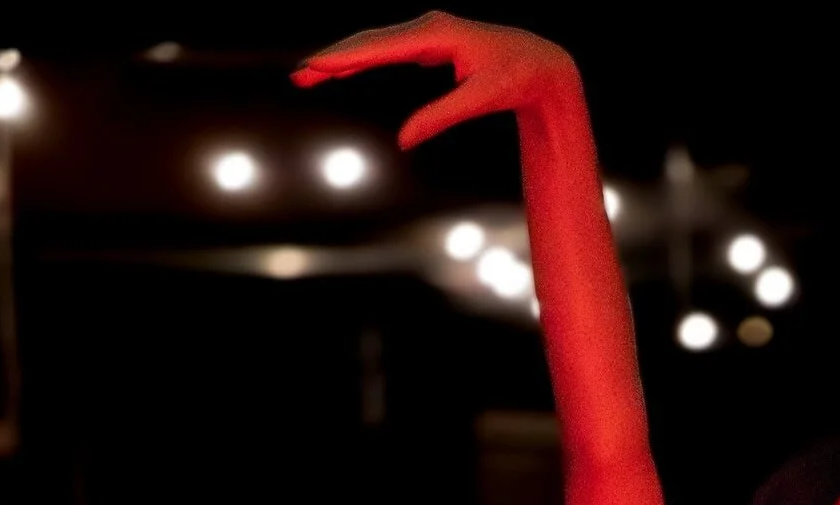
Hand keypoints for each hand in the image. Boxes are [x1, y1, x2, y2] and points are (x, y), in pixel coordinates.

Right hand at [293, 12, 575, 147]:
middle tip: (300, 75)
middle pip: (370, 42)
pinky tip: (345, 68)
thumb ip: (441, 118)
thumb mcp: (479, 100)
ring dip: (343, 59)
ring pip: (376, 44)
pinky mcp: (430, 43)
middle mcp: (427, 27)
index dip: (346, 58)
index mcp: (435, 35)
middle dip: (333, 58)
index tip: (316, 64)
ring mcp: (427, 33)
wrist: (540, 63)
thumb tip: (405, 142)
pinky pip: (388, 50)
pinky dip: (364, 59)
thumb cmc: (514, 79)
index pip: (381, 47)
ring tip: (311, 73)